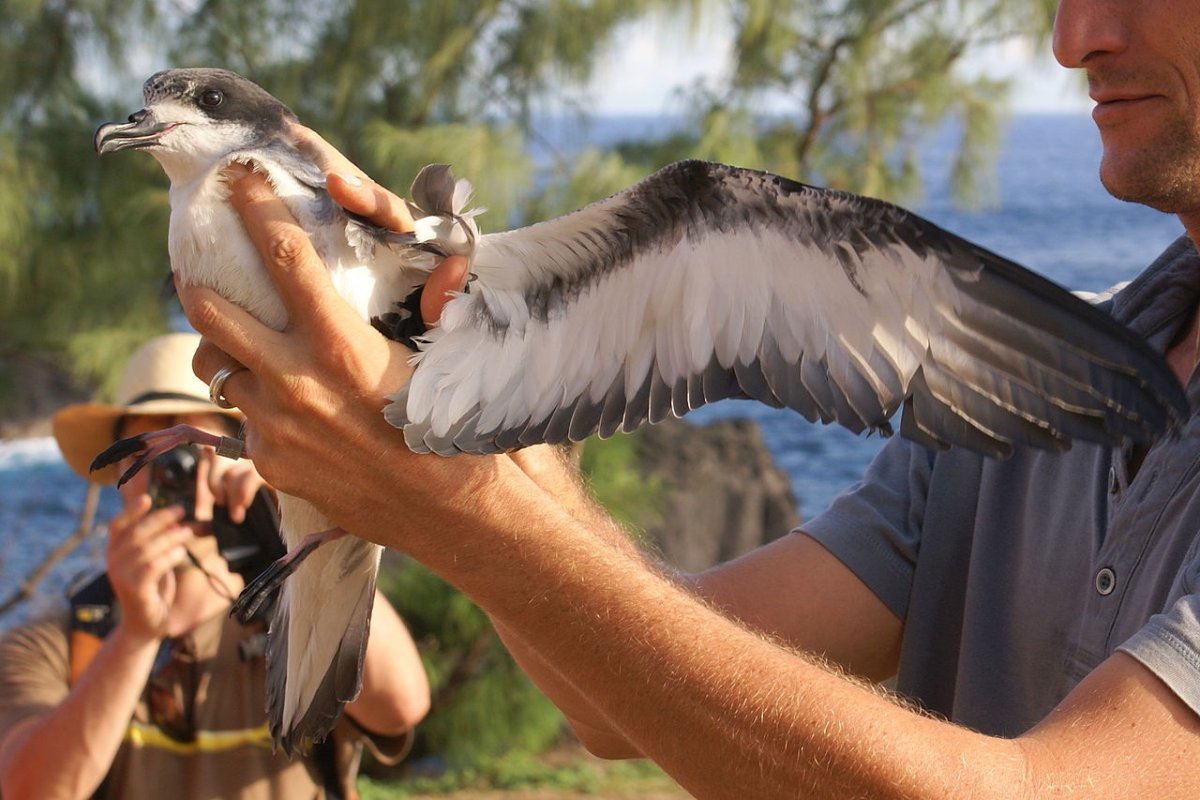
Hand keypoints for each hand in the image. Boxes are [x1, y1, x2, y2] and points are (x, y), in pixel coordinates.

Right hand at [105, 496, 192, 640]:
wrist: (144, 625)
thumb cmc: (151, 590)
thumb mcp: (152, 562)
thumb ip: (157, 543)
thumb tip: (174, 520)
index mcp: (115, 553)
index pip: (117, 526)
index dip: (131, 511)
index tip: (148, 498)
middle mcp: (113, 563)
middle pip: (135, 533)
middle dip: (160, 519)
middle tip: (181, 511)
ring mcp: (122, 578)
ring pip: (145, 549)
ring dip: (170, 537)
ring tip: (187, 532)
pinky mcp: (135, 591)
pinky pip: (152, 567)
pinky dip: (168, 556)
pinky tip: (182, 552)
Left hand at [179, 143, 477, 524]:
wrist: (451, 510)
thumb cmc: (451, 426)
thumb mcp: (431, 359)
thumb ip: (414, 313)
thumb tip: (434, 271)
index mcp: (338, 343)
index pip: (282, 256)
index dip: (255, 208)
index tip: (239, 180)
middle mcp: (294, 381)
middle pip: (211, 314)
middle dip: (195, 286)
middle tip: (194, 275)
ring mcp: (275, 427)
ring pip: (220, 374)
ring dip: (230, 358)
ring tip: (247, 355)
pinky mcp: (271, 465)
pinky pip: (246, 426)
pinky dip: (261, 414)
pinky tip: (292, 418)